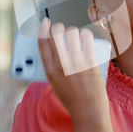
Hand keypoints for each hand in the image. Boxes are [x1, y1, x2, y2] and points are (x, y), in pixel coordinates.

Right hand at [38, 17, 112, 131]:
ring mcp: (76, 62)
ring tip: (75, 36)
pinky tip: (85, 36)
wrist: (88, 109)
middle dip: (59, 28)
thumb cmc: (72, 97)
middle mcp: (61, 65)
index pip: (42, 43)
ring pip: (72, 33)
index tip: (45, 22)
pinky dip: (85, 34)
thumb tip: (55, 47)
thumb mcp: (54, 83)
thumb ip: (52, 66)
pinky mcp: (90, 61)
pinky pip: (86, 38)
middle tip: (63, 32)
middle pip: (56, 34)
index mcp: (49, 71)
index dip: (42, 29)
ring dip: (73, 31)